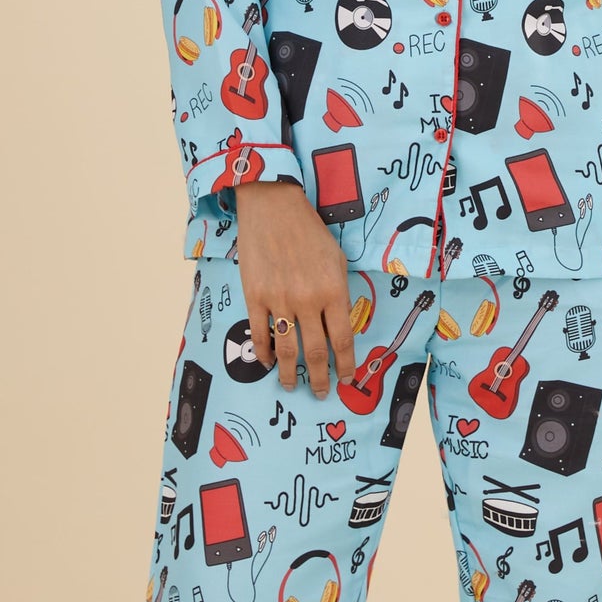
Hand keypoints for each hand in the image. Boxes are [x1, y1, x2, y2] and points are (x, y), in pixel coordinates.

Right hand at [233, 179, 357, 398]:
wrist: (274, 208)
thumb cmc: (310, 231)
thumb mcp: (337, 259)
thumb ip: (340, 292)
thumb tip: (338, 322)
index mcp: (333, 291)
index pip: (342, 339)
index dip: (346, 364)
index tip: (347, 378)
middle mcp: (308, 301)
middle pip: (315, 352)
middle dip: (320, 378)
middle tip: (322, 393)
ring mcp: (279, 300)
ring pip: (286, 349)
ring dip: (291, 373)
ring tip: (292, 386)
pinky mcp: (254, 296)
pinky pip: (260, 333)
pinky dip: (265, 352)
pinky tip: (269, 362)